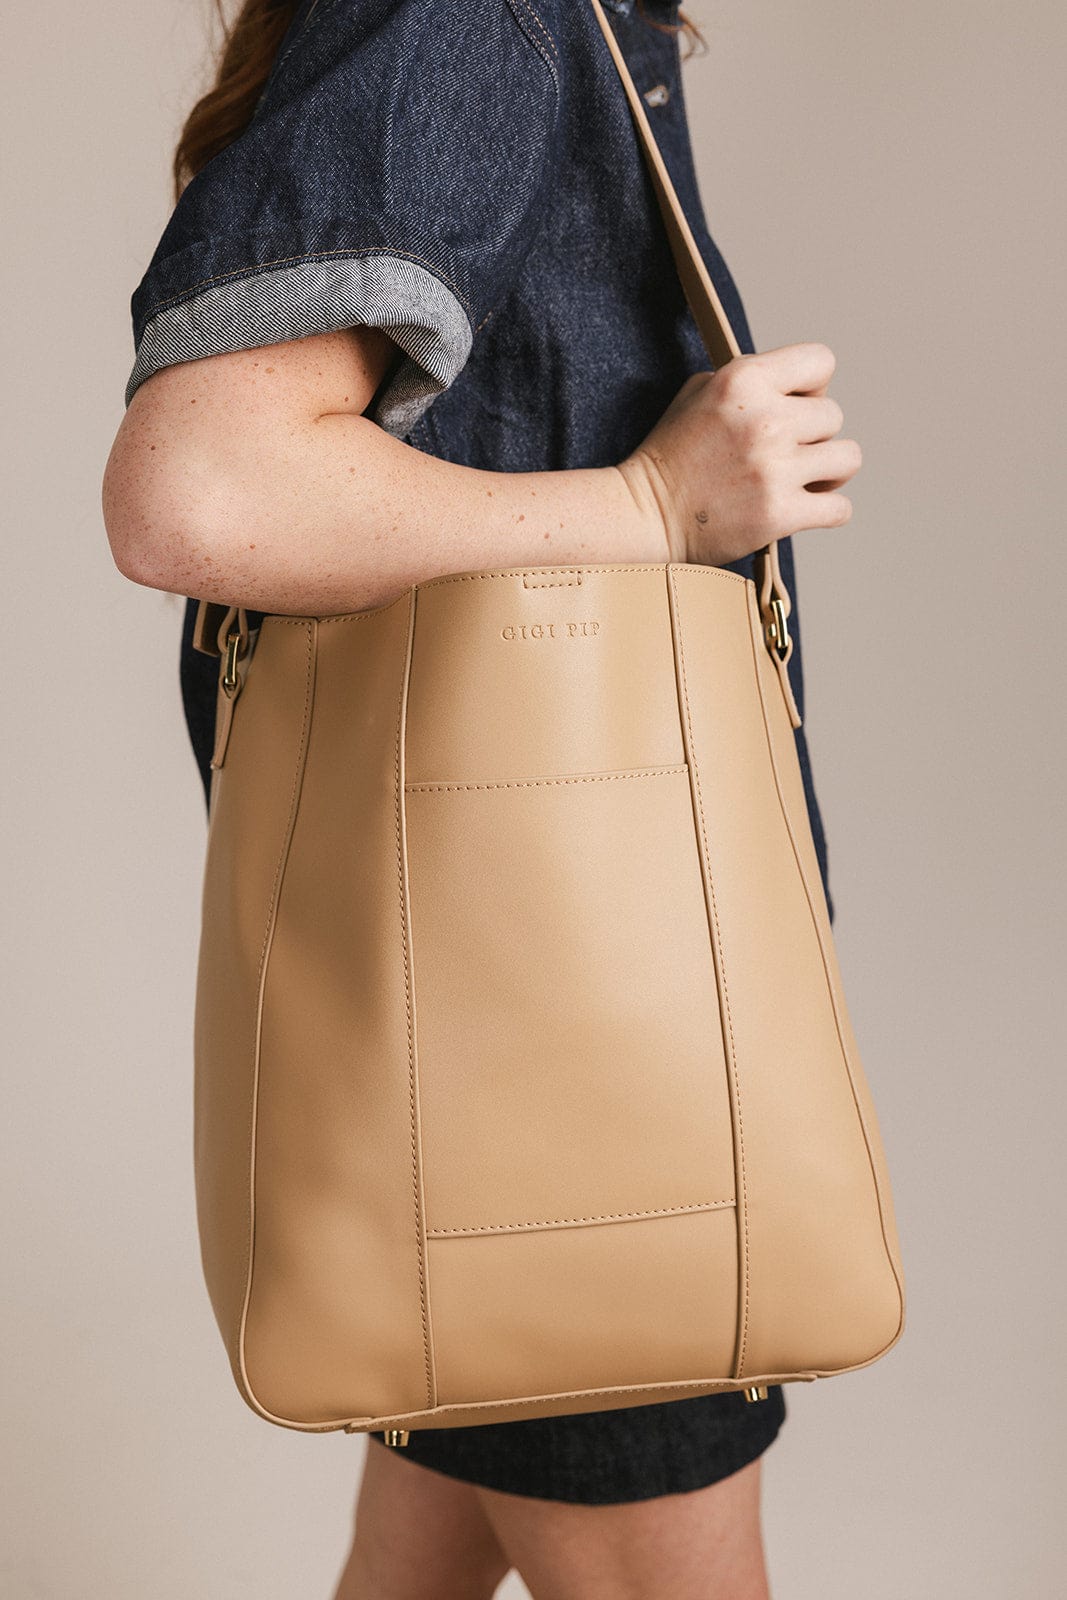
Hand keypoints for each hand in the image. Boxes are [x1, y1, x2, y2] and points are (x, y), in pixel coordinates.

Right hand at [615, 342, 861, 564]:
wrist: (646, 514)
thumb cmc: (672, 455)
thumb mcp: (698, 392)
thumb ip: (750, 380)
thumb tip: (795, 386)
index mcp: (744, 379)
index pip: (821, 361)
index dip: (813, 386)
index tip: (794, 407)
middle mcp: (765, 419)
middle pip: (834, 416)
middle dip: (814, 436)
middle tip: (786, 455)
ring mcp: (774, 469)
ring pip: (848, 459)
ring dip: (829, 472)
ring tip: (804, 481)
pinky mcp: (779, 514)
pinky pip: (840, 509)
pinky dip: (828, 511)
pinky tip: (805, 509)